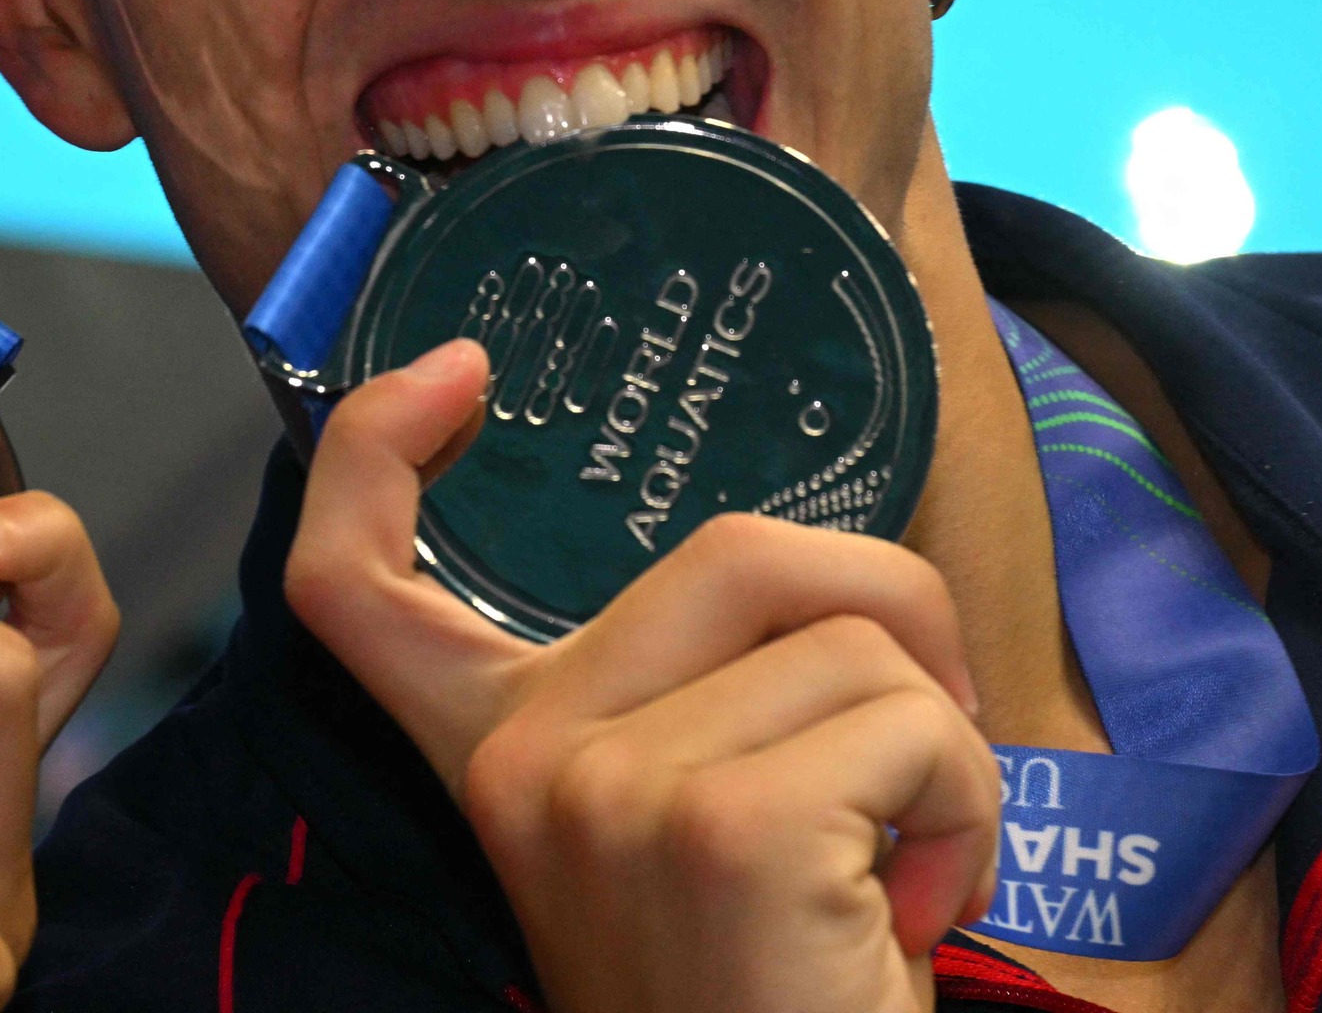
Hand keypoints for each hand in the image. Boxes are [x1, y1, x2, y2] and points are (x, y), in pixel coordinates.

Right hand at [282, 340, 999, 1012]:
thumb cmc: (772, 999)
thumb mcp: (685, 840)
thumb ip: (683, 705)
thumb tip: (805, 573)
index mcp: (493, 756)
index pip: (354, 580)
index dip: (378, 447)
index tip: (461, 371)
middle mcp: (520, 758)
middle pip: (740, 547)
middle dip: (892, 613)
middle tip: (911, 765)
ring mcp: (606, 783)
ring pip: (857, 632)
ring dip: (940, 750)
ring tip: (895, 882)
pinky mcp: (720, 823)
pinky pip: (914, 721)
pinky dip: (966, 809)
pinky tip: (912, 919)